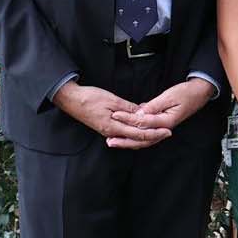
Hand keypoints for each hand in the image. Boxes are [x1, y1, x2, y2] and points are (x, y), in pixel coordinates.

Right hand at [54, 82, 169, 148]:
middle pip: (136, 140)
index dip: (154, 133)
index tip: (167, 130)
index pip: (138, 134)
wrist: (71, 99)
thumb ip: (128, 109)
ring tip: (158, 132)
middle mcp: (111, 132)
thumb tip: (143, 114)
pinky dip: (134, 133)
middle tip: (167, 133)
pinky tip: (141, 129)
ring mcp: (108, 131)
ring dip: (144, 136)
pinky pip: (124, 134)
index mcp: (113, 127)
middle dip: (153, 137)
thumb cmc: (90, 97)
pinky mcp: (105, 128)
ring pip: (130, 139)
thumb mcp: (112, 100)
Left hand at [108, 78, 213, 147]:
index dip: (127, 119)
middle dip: (125, 141)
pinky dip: (135, 135)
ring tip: (114, 141)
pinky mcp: (161, 125)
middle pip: (142, 139)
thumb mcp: (169, 97)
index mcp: (166, 121)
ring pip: (144, 139)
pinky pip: (146, 133)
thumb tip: (139, 113)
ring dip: (129, 141)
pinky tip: (125, 135)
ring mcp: (163, 127)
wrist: (199, 93)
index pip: (143, 123)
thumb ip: (154, 106)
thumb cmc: (186, 93)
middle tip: (110, 141)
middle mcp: (164, 128)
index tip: (114, 115)